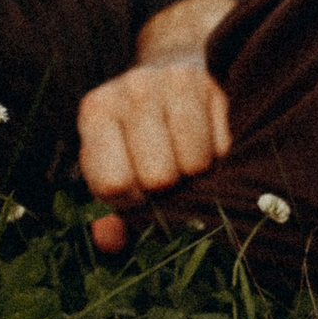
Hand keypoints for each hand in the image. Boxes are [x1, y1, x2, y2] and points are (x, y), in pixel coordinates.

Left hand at [79, 52, 228, 255]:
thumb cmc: (132, 135)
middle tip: (164, 175)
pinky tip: (202, 143)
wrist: (166, 76)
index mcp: (96, 112)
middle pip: (157, 176)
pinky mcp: (210, 85)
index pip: (114, 183)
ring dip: (192, 174)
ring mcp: (173, 81)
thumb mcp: (110, 167)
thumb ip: (106, 209)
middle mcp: (133, 90)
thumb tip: (109, 242)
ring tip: (182, 159)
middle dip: (164, 188)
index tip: (137, 193)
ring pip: (193, 164)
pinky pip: (221, 148)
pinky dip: (215, 157)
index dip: (131, 202)